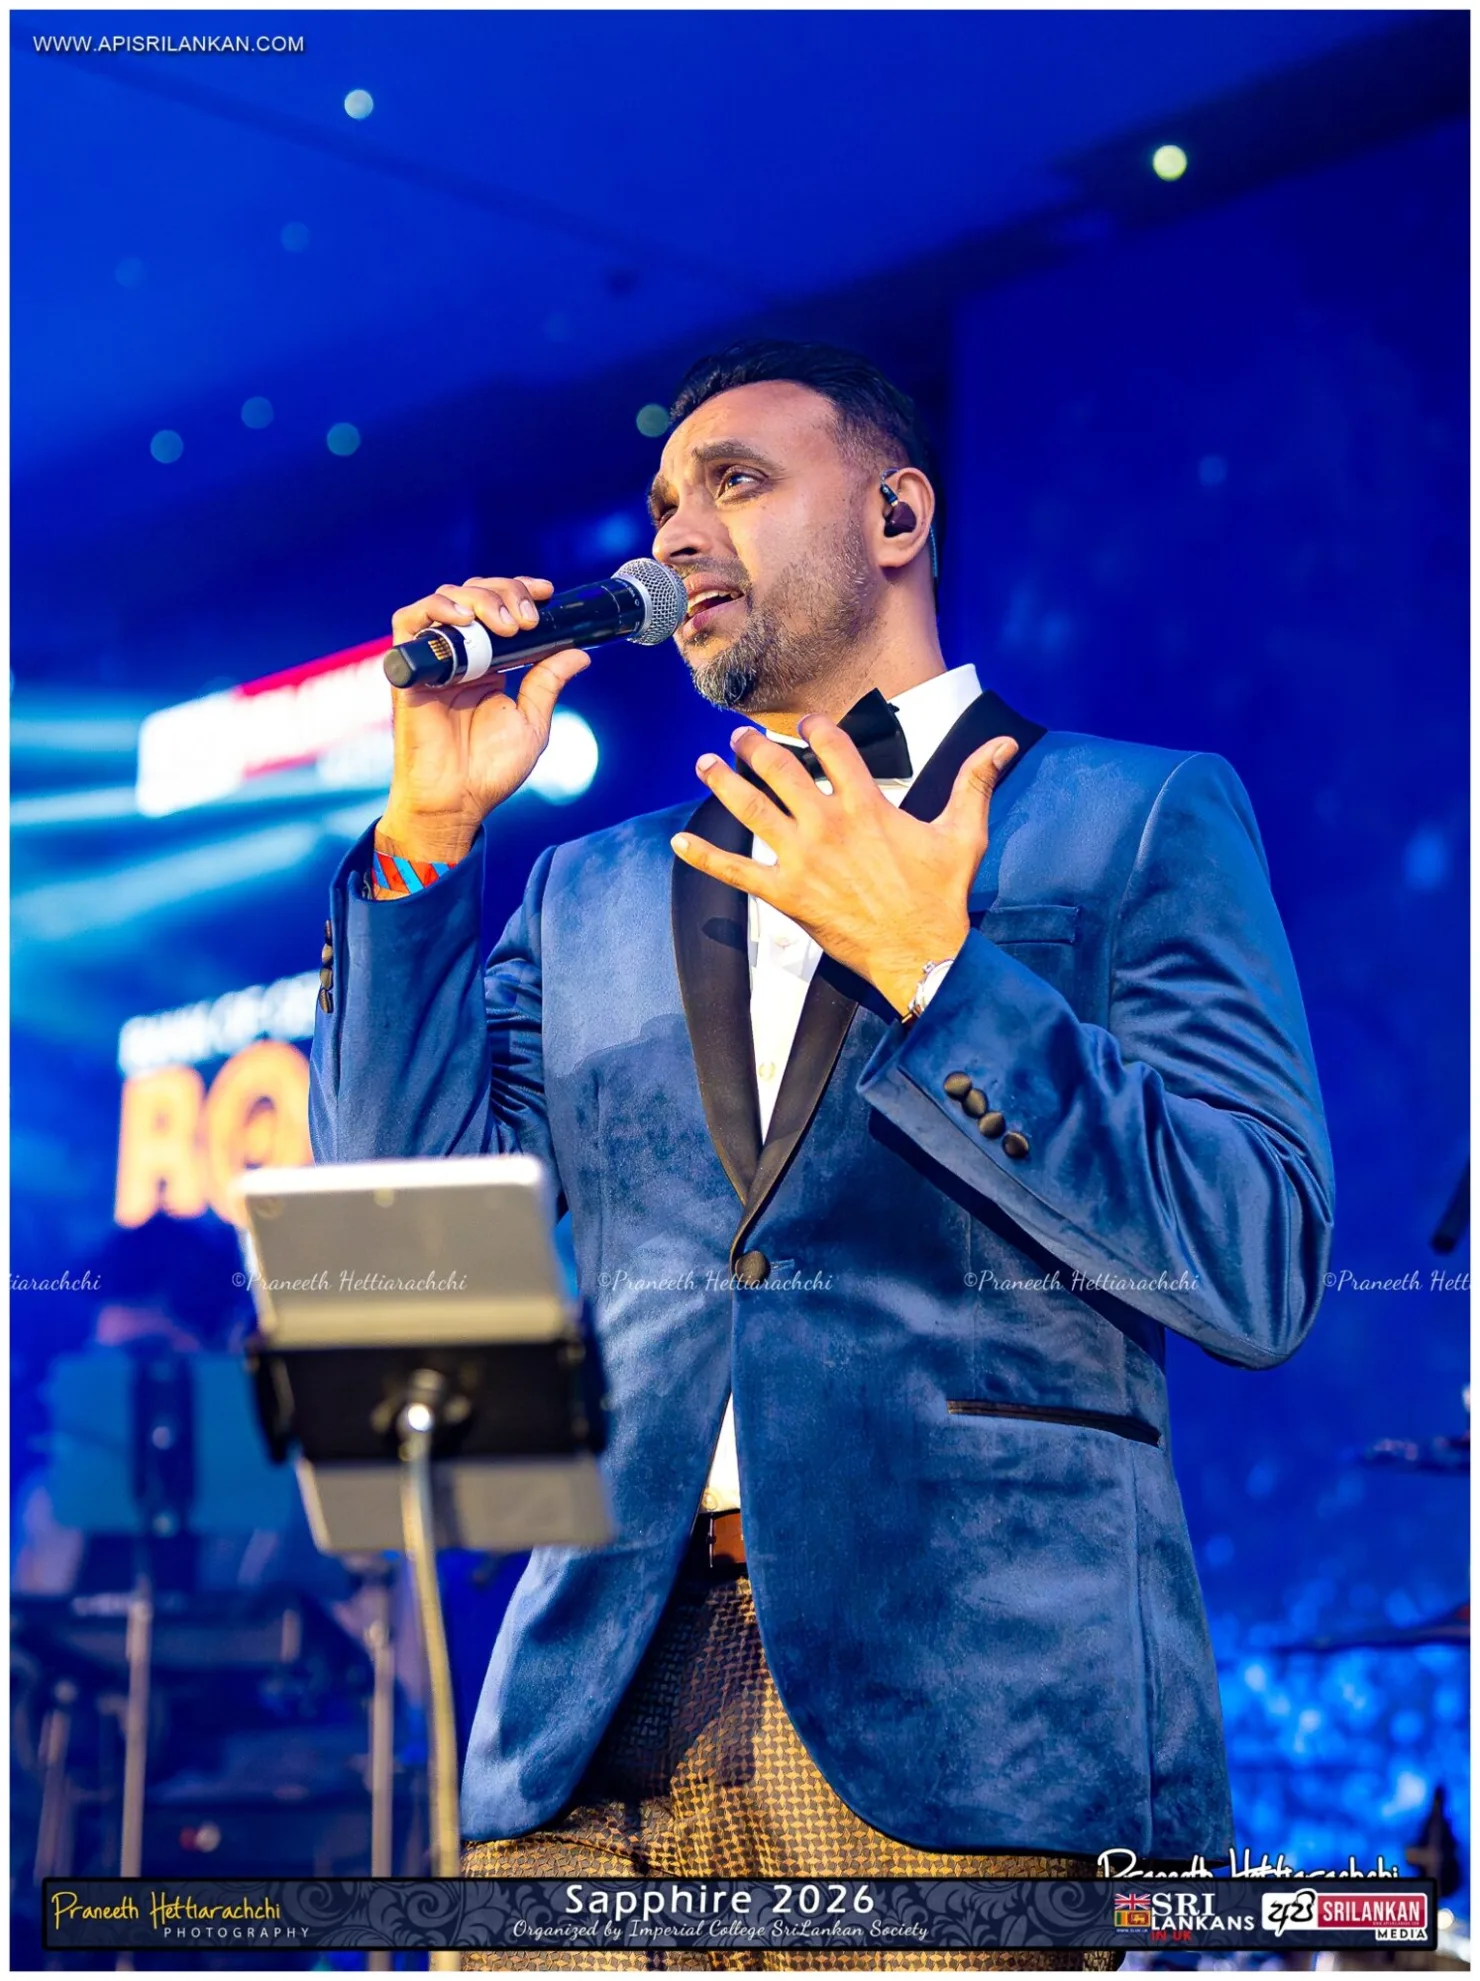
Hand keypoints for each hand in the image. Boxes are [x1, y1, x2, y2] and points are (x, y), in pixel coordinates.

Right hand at [379, 575, 591, 862]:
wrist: (457, 800)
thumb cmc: (489, 770)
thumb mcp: (532, 721)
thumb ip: (548, 682)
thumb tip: (580, 653)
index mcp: (489, 664)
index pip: (499, 608)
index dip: (519, 590)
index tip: (546, 592)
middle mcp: (460, 656)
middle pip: (475, 594)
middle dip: (506, 592)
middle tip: (528, 618)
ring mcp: (434, 659)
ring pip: (446, 599)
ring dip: (479, 599)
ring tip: (506, 623)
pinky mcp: (409, 668)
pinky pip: (408, 620)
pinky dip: (436, 609)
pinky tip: (466, 622)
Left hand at [671, 717, 1019, 1013]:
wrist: (920, 952)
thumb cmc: (940, 896)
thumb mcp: (963, 833)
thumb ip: (976, 783)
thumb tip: (1006, 744)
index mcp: (867, 805)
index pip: (833, 748)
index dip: (816, 728)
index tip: (805, 721)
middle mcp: (828, 824)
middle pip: (779, 770)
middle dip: (753, 748)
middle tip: (738, 737)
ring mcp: (802, 858)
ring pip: (750, 809)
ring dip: (722, 784)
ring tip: (703, 764)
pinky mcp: (785, 894)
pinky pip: (735, 871)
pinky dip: (704, 857)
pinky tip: (678, 843)